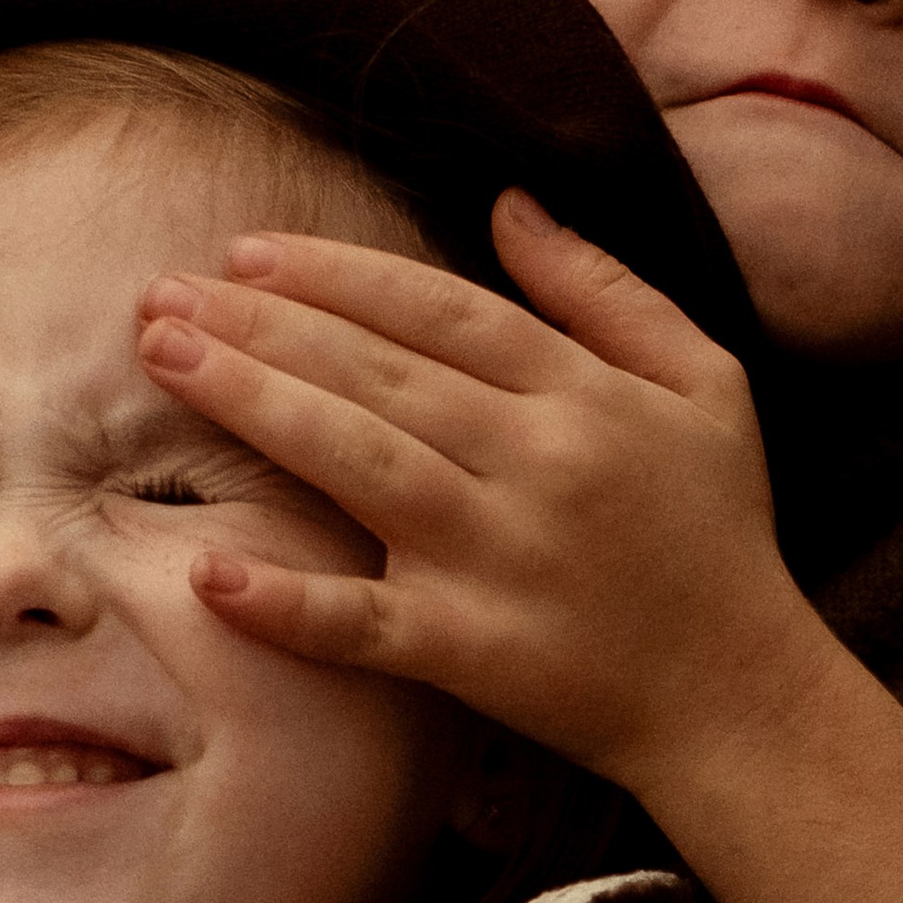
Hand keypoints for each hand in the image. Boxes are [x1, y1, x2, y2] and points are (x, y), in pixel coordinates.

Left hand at [138, 187, 826, 805]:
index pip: (438, 310)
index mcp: (584, 395)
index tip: (247, 252)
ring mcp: (498, 561)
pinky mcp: (473, 654)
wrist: (741, 698)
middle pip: (378, 373)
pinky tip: (209, 574)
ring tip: (164, 361)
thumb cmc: (717, 534)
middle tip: (160, 294)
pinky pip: (365, 627)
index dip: (337, 275)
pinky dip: (289, 607)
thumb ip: (606, 291)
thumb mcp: (704, 385)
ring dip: (252, 408)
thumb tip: (508, 204)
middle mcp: (534, 465)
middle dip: (261, 325)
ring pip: (358, 465)